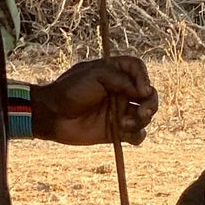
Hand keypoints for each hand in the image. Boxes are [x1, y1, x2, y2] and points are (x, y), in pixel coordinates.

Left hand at [30, 55, 157, 145]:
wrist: (53, 115)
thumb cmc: (70, 90)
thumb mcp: (95, 75)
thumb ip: (121, 79)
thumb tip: (145, 91)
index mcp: (115, 73)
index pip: (138, 69)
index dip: (144, 78)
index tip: (141, 90)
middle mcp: (121, 91)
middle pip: (149, 95)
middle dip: (150, 104)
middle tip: (142, 112)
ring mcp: (120, 111)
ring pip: (145, 116)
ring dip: (141, 120)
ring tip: (125, 124)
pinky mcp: (118, 131)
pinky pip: (137, 135)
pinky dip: (137, 135)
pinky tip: (126, 132)